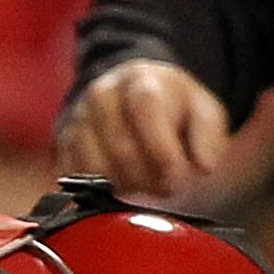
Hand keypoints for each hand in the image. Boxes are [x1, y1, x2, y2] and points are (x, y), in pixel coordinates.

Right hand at [59, 61, 232, 198]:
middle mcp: (102, 96)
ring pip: (97, 170)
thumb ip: (209, 136)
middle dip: (150, 179)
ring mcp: (78, 119)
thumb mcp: (203, 112)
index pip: (146, 114)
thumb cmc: (172, 109)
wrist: (130, 95)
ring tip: (146, 184)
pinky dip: (103, 192)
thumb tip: (204, 166)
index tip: (179, 177)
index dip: (164, 153)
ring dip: (128, 189)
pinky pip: (77, 179)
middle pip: (122, 150)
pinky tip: (123, 184)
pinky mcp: (63, 144)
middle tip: (168, 187)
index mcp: (140, 82)